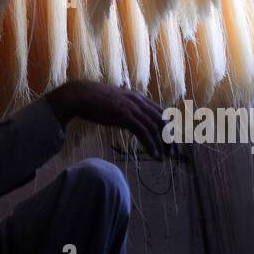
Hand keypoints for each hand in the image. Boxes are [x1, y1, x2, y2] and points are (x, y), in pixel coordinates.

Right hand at [46, 82, 169, 157]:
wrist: (80, 95)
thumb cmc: (93, 99)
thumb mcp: (114, 100)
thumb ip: (124, 106)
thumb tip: (126, 115)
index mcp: (137, 97)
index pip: (160, 112)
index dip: (168, 126)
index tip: (171, 140)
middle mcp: (138, 101)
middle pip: (162, 120)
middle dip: (170, 137)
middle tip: (173, 152)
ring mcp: (132, 108)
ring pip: (155, 127)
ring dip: (162, 144)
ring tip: (165, 157)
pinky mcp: (125, 116)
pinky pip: (143, 132)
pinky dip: (151, 144)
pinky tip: (154, 154)